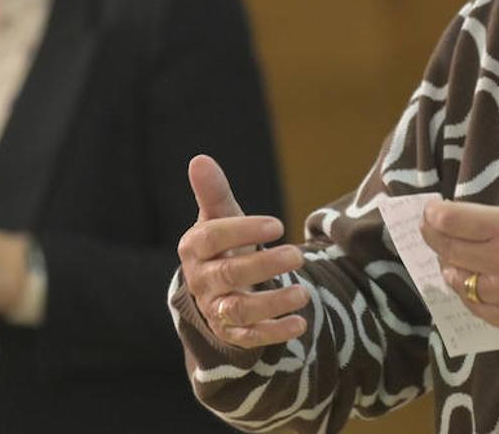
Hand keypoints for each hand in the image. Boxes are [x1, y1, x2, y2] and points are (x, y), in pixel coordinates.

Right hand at [177, 154, 307, 348]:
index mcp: (195, 248)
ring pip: (238, 310)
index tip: (278, 224)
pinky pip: (250, 337)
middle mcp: (201, 280)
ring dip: (271, 303)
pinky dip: (274, 333)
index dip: (243, 231)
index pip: (212, 238)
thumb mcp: (222, 216)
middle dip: (263, 266)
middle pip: (227, 275)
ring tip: (304, 293)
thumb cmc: (224, 242)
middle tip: (297, 255)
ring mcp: (215, 308)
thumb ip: (214, 192)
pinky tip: (300, 324)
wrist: (216, 285)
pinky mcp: (232, 332)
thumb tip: (199, 159)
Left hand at [421, 200, 498, 337]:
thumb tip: (456, 219)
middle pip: (449, 249)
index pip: (454, 221)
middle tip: (430, 229)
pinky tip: (470, 281)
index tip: (430, 211)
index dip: (435, 215)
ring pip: (458, 280)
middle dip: (433, 236)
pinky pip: (474, 306)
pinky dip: (467, 292)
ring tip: (453, 258)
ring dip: (450, 266)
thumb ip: (494, 217)